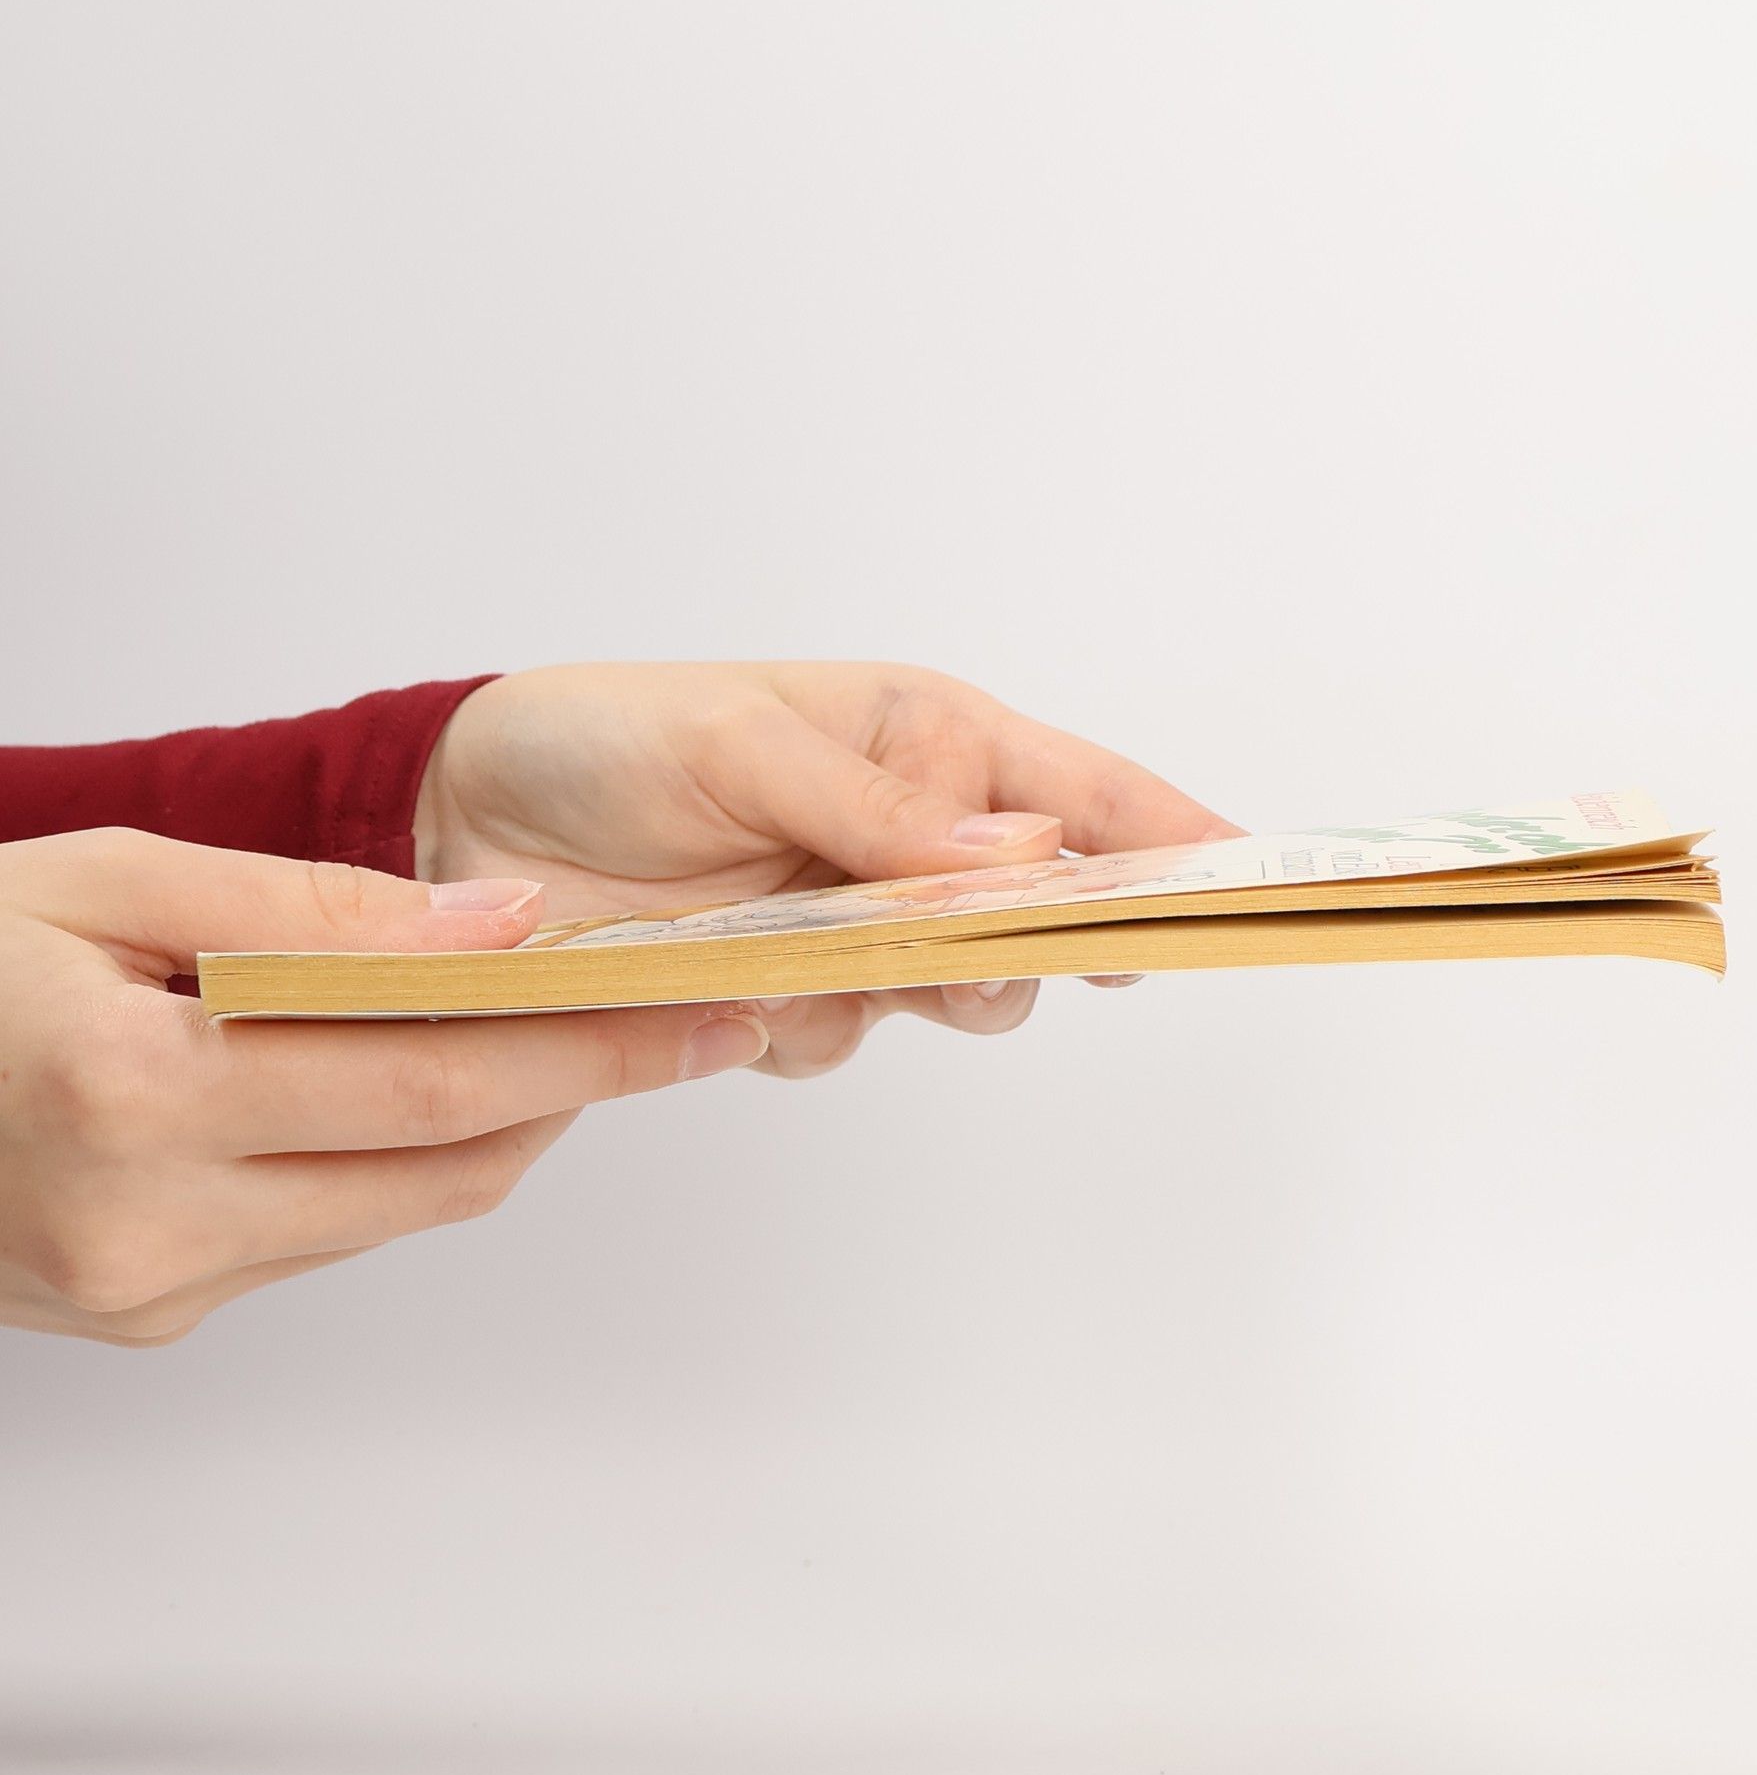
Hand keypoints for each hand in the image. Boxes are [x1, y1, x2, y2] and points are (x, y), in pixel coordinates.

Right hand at [0, 830, 769, 1344]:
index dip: (594, 1046)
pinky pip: (331, 1232)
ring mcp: (146, 1291)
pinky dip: (402, 1156)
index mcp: (125, 1093)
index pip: (436, 1079)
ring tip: (575, 1033)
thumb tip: (505, 926)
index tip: (711, 1013)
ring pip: (402, 1205)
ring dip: (500, 1119)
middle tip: (694, 1024)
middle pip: (446, 1160)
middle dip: (584, 1086)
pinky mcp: (151, 1316)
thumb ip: (313, 911)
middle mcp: (142, 1223)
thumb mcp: (111, 880)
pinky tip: (428, 1082)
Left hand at [414, 662, 1238, 1074]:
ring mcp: (859, 922)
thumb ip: (880, 805)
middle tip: (935, 945)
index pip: (1092, 794)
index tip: (1262, 883)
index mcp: (930, 743)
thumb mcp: (740, 744)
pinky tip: (727, 974)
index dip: (1179, 840)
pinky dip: (795, 1023)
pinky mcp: (795, 990)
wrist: (477, 819)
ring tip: (790, 945)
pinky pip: (843, 1038)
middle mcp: (916, 836)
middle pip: (1044, 922)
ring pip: (956, 996)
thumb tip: (1026, 855)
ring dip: (890, 989)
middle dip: (1003, 945)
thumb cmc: (614, 736)